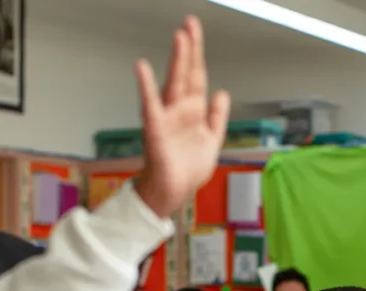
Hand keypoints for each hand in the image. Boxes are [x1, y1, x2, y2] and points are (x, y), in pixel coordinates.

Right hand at [132, 16, 230, 217]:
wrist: (173, 192)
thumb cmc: (186, 169)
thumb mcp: (212, 140)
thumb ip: (218, 117)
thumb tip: (223, 93)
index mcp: (193, 111)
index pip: (196, 76)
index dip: (197, 54)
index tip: (194, 30)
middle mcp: (179, 110)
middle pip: (186, 74)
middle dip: (189, 49)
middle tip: (190, 24)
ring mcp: (167, 118)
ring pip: (173, 84)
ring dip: (177, 61)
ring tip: (179, 38)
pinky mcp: (156, 130)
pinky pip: (150, 106)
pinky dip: (146, 87)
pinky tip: (142, 69)